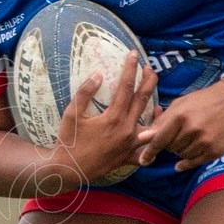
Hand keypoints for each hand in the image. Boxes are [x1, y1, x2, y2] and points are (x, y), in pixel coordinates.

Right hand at [47, 52, 155, 188]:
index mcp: (113, 118)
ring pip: (151, 122)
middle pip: (142, 99)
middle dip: (147, 81)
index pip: (126, 87)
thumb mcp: (71, 114)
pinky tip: (156, 123)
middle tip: (149, 67)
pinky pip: (147, 146)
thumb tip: (98, 74)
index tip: (133, 54)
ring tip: (154, 92)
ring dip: (155, 104)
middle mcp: (126, 130)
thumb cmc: (68, 141)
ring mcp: (130, 144)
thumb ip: (85, 93)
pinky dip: (154, 134)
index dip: (130, 68)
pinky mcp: (128, 156)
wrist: (69, 169)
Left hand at [136, 82, 223, 170]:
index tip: (143, 161)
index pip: (159, 139)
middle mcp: (192, 130)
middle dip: (170, 144)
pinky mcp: (215, 151)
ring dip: (181, 150)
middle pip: (170, 148)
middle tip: (178, 134)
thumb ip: (161, 121)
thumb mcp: (180, 104)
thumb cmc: (203, 100)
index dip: (149, 151)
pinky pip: (194, 162)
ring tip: (189, 138)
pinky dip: (186, 162)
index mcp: (181, 116)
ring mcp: (205, 142)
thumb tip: (142, 137)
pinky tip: (181, 162)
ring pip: (181, 156)